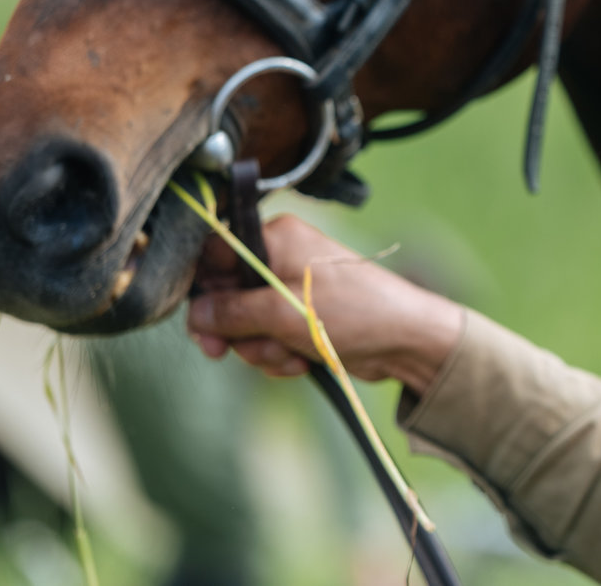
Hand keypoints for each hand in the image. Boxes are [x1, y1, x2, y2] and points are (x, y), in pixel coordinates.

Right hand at [186, 214, 464, 393]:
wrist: (404, 339)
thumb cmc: (351, 311)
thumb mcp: (282, 312)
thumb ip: (232, 312)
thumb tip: (196, 313)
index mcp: (275, 238)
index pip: (216, 256)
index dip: (203, 292)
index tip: (202, 325)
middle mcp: (281, 258)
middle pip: (227, 297)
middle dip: (236, 331)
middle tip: (233, 351)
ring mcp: (292, 290)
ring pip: (247, 326)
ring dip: (262, 348)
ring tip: (290, 353)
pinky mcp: (302, 318)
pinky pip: (270, 339)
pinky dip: (280, 356)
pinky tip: (302, 362)